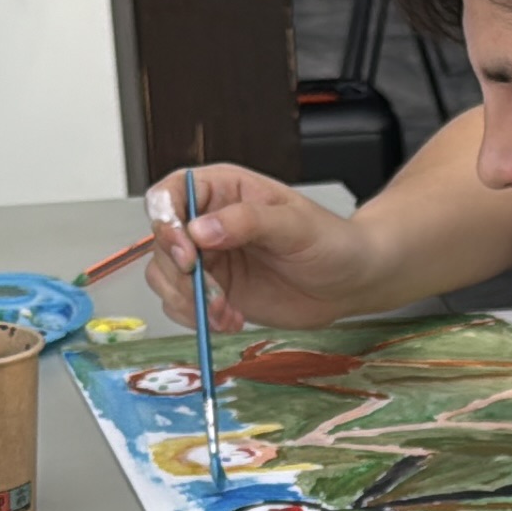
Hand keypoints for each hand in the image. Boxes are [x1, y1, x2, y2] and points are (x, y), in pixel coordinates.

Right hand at [140, 164, 388, 330]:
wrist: (350, 282)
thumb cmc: (331, 241)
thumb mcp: (295, 225)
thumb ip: (248, 221)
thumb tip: (200, 229)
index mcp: (223, 191)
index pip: (170, 194)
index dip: (166, 222)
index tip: (186, 253)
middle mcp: (207, 222)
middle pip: (161, 242)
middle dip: (181, 275)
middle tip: (213, 295)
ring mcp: (207, 258)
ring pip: (164, 277)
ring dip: (189, 301)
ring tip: (227, 313)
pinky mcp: (212, 291)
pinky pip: (180, 305)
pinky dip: (197, 318)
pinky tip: (231, 319)